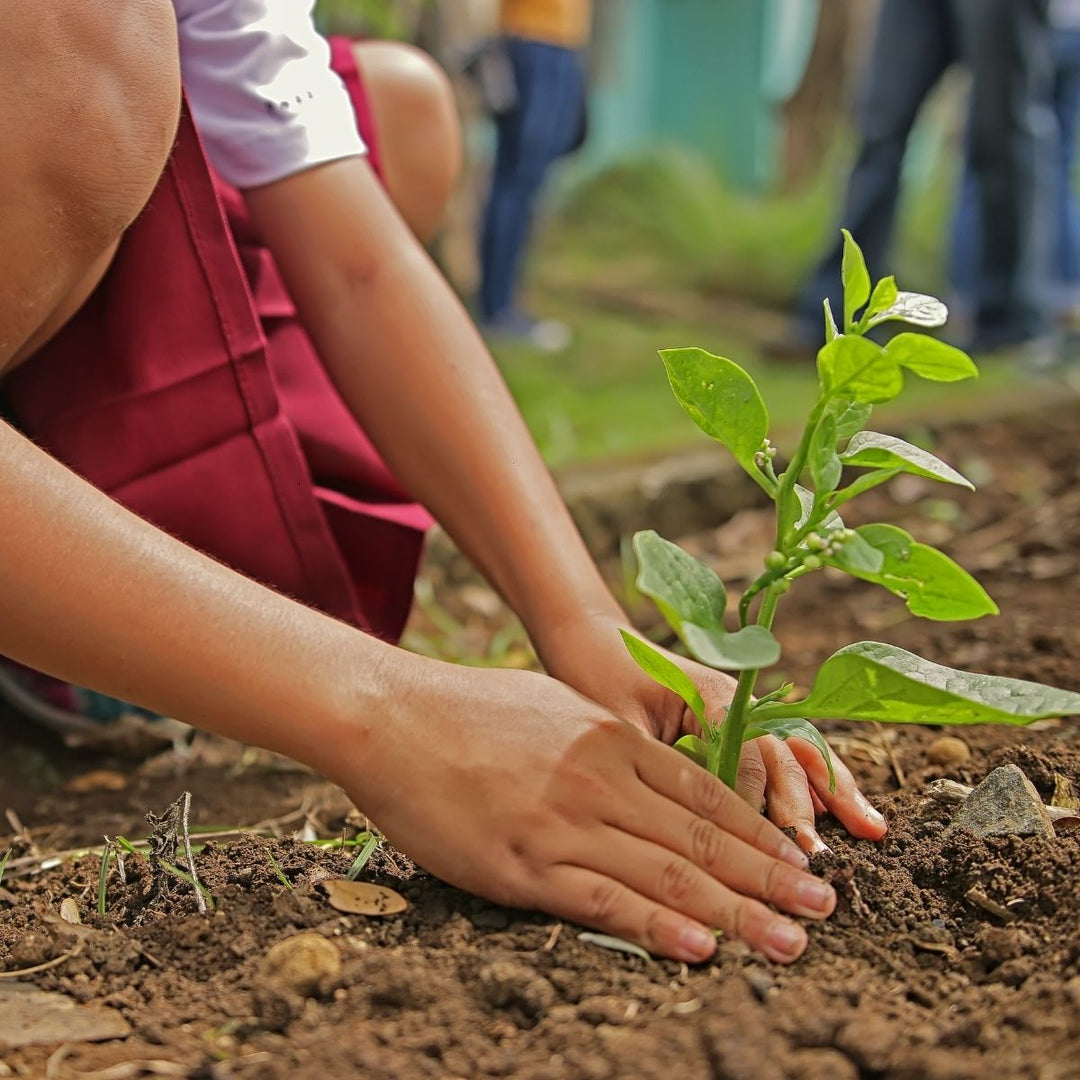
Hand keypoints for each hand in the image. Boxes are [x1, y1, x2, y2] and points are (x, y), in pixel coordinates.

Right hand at [330, 658, 836, 963]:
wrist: (392, 715)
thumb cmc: (469, 710)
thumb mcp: (554, 708)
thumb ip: (606, 742)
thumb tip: (645, 772)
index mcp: (611, 739)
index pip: (705, 794)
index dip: (760, 831)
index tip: (800, 860)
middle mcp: (600, 780)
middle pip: (702, 838)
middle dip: (770, 876)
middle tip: (824, 908)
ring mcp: (563, 822)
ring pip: (667, 874)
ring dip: (737, 911)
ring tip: (790, 940)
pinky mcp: (522, 864)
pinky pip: (602, 900)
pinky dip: (657, 928)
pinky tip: (701, 948)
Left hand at [534, 614, 887, 854]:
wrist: (593, 641)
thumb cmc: (598, 680)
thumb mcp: (619, 724)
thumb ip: (658, 764)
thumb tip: (685, 822)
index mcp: (710, 696)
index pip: (746, 757)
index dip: (755, 806)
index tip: (764, 852)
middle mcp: (738, 701)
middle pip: (782, 756)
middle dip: (803, 808)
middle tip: (818, 859)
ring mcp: (744, 711)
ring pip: (798, 753)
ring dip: (832, 792)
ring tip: (871, 829)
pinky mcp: (740, 724)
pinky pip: (786, 754)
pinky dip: (818, 781)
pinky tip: (848, 810)